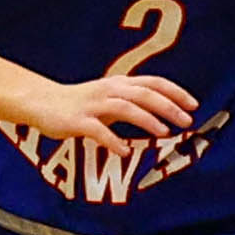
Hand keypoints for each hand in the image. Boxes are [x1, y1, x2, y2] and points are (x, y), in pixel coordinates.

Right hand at [15, 73, 194, 144]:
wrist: (41, 103)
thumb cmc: (80, 104)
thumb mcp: (109, 98)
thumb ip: (132, 103)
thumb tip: (164, 113)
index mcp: (119, 84)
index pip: (153, 82)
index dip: (175, 92)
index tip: (194, 105)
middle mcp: (108, 90)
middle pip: (144, 93)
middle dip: (168, 106)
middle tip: (186, 121)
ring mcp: (93, 105)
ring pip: (125, 107)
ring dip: (147, 120)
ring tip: (164, 133)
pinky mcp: (77, 121)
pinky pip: (98, 131)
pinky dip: (113, 141)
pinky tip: (125, 152)